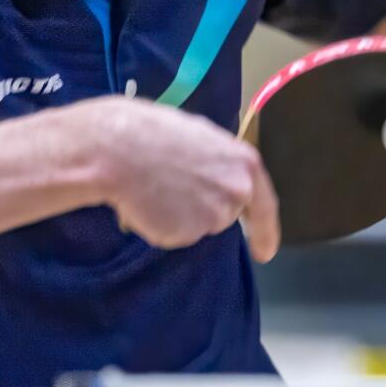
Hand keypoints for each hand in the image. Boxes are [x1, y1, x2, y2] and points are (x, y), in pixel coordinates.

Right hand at [86, 98, 280, 261]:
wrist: (119, 149)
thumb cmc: (154, 133)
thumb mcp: (200, 140)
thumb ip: (218, 165)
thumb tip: (213, 180)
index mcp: (244, 164)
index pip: (265, 206)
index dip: (265, 231)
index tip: (266, 252)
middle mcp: (236, 192)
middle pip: (225, 213)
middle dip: (204, 208)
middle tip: (174, 188)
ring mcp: (213, 215)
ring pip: (197, 225)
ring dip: (180, 215)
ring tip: (156, 188)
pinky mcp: (186, 233)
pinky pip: (174, 234)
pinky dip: (161, 224)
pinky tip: (147, 203)